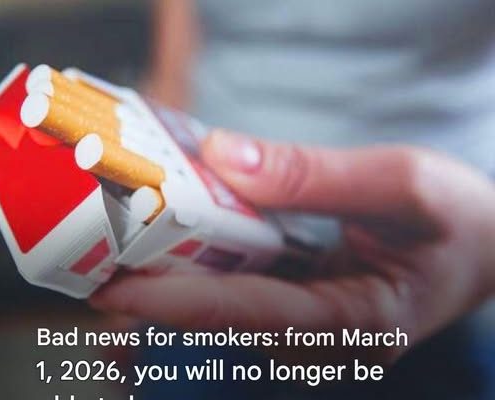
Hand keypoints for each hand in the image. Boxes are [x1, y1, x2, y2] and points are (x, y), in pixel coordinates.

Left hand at [91, 130, 494, 364]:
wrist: (480, 244)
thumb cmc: (457, 220)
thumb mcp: (405, 182)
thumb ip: (318, 174)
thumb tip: (224, 158)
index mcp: (356, 320)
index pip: (252, 314)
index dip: (180, 304)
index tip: (115, 290)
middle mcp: (322, 335)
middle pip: (225, 316)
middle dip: (158, 291)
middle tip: (94, 261)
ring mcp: (309, 322)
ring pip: (227, 303)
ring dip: (174, 274)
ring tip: (122, 243)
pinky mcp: (301, 302)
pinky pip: (242, 285)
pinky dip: (206, 260)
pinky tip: (178, 234)